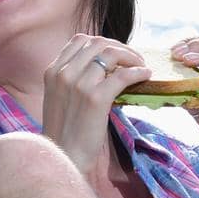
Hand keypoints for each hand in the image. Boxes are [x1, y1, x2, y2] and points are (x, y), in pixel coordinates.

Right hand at [40, 35, 152, 173]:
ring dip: (132, 57)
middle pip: (98, 43)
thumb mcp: (59, 98)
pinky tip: (145, 76)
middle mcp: (63, 73)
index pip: (80, 40)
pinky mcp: (95, 99)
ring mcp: (78, 84)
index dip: (103, 43)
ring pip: (111, 54)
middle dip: (120, 47)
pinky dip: (138, 72)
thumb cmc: (65, 132)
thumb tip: (102, 67)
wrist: (63, 157)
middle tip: (134, 60)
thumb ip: (72, 79)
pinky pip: (123, 75)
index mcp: (52, 71)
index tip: (116, 55)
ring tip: (141, 67)